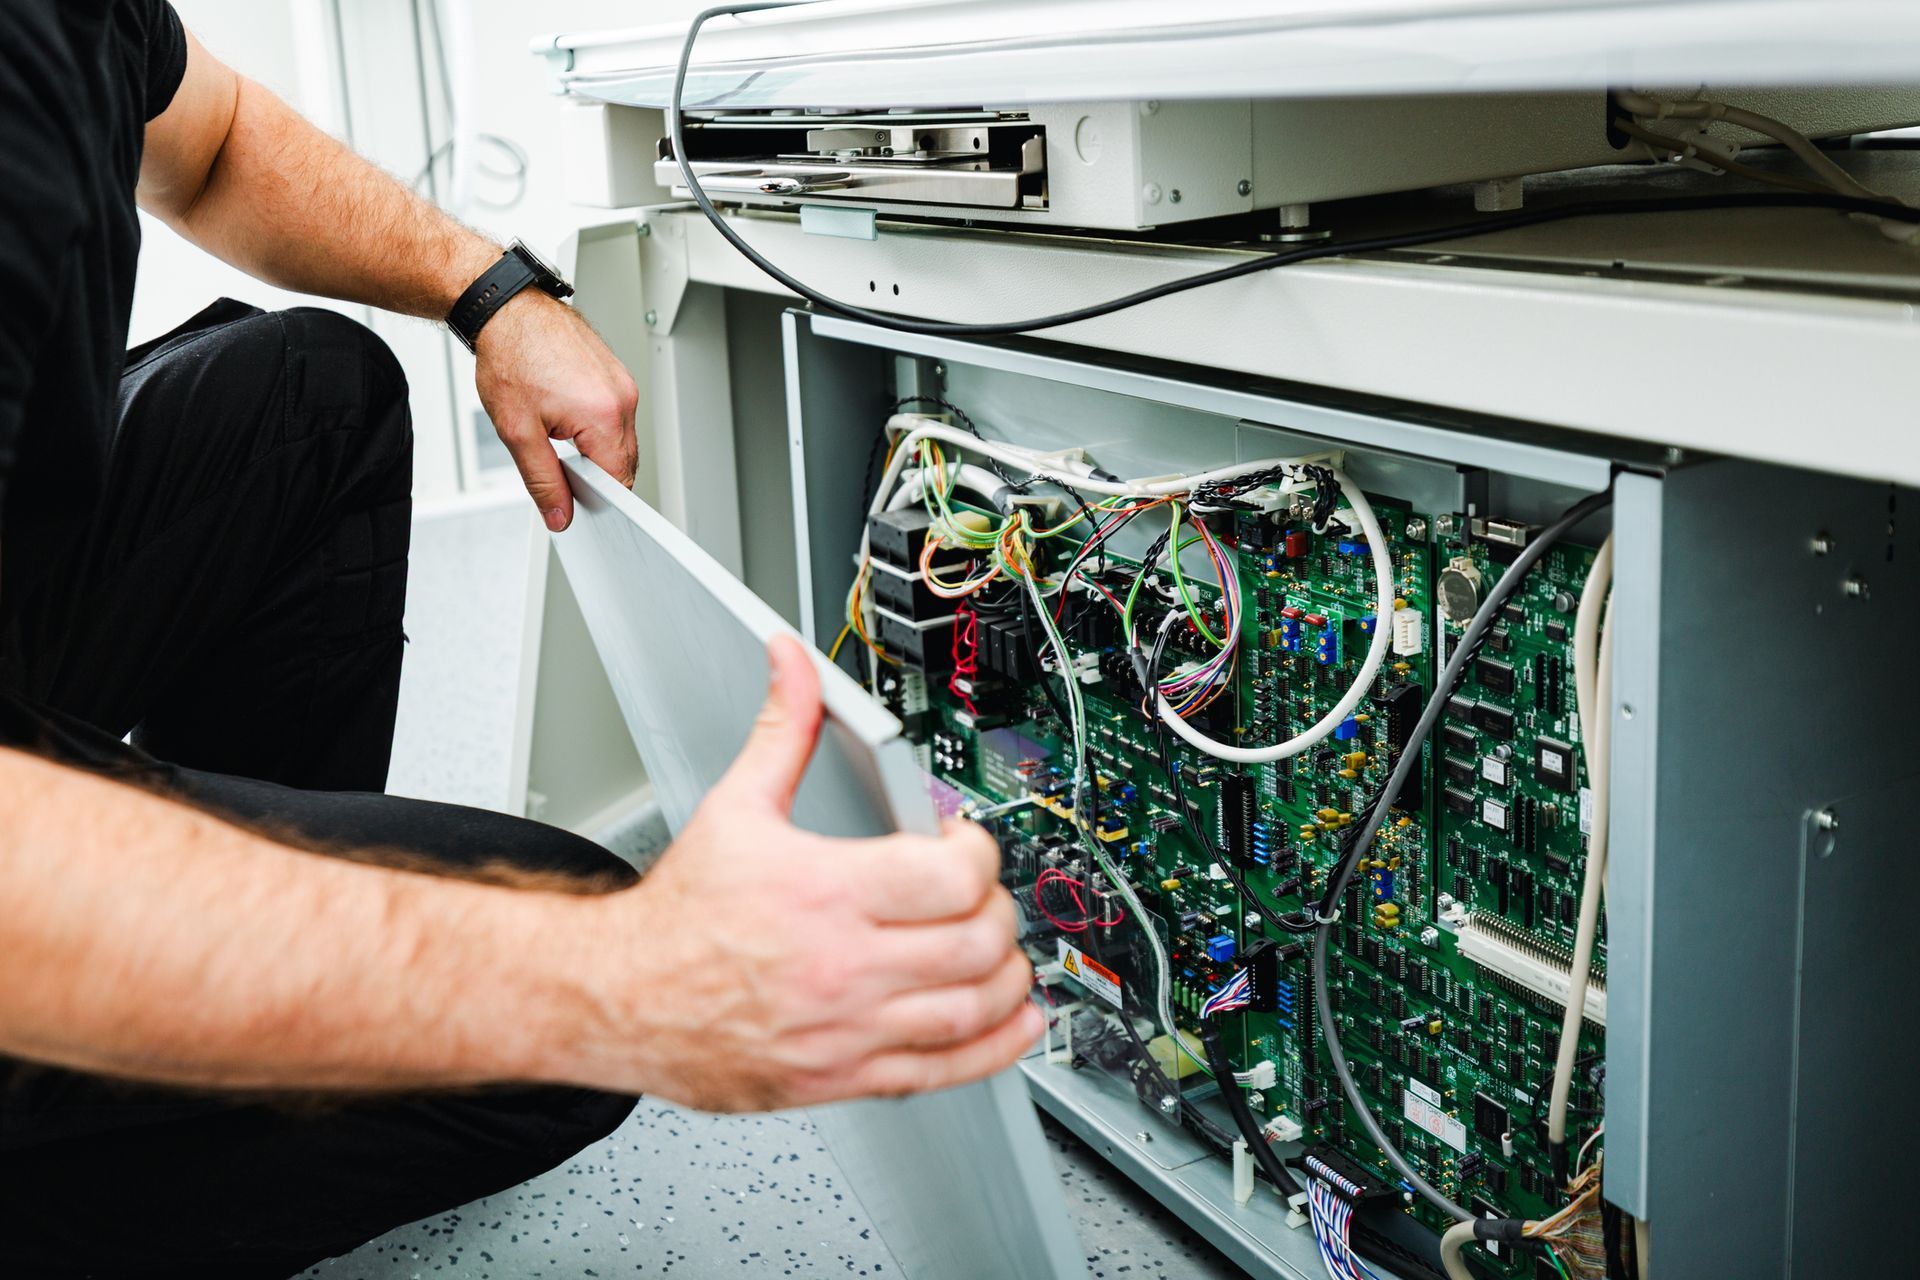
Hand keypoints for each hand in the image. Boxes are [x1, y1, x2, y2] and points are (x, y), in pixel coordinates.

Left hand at [474, 290, 637, 531]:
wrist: (507, 309)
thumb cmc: (511, 356)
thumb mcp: (517, 432)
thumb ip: (542, 480)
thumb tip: (559, 513)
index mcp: (604, 415)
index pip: (619, 481)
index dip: (597, 499)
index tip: (576, 502)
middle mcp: (622, 398)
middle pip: (624, 463)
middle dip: (595, 475)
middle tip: (556, 465)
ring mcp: (623, 384)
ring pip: (620, 440)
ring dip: (594, 449)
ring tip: (556, 430)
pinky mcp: (618, 374)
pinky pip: (616, 416)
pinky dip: (596, 426)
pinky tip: (565, 413)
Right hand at [563, 636, 1040, 1110]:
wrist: (618, 997)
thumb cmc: (678, 915)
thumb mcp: (734, 807)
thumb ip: (783, 729)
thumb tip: (794, 664)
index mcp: (825, 892)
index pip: (952, 876)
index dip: (979, 852)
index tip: (964, 844)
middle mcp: (843, 966)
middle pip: (976, 941)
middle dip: (998, 909)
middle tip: (982, 895)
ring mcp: (847, 1028)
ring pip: (971, 1008)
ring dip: (1007, 976)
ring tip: (1000, 950)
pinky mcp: (842, 1076)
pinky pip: (943, 1071)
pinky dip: (994, 1047)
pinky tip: (1012, 1021)